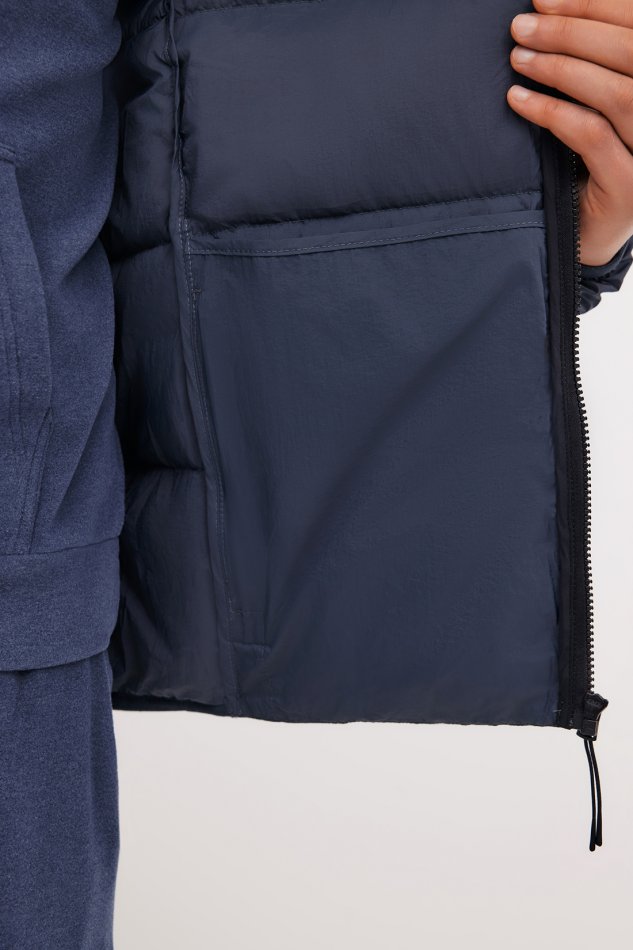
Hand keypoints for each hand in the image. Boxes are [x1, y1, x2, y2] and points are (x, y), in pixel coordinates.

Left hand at [507, 0, 632, 265]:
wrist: (590, 232)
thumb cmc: (593, 158)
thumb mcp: (600, 102)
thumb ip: (595, 62)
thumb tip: (551, 13)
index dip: (595, 5)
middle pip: (632, 51)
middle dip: (572, 32)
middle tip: (521, 27)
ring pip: (616, 93)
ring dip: (560, 69)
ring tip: (518, 59)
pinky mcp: (630, 187)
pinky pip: (591, 136)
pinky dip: (552, 112)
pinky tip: (518, 102)